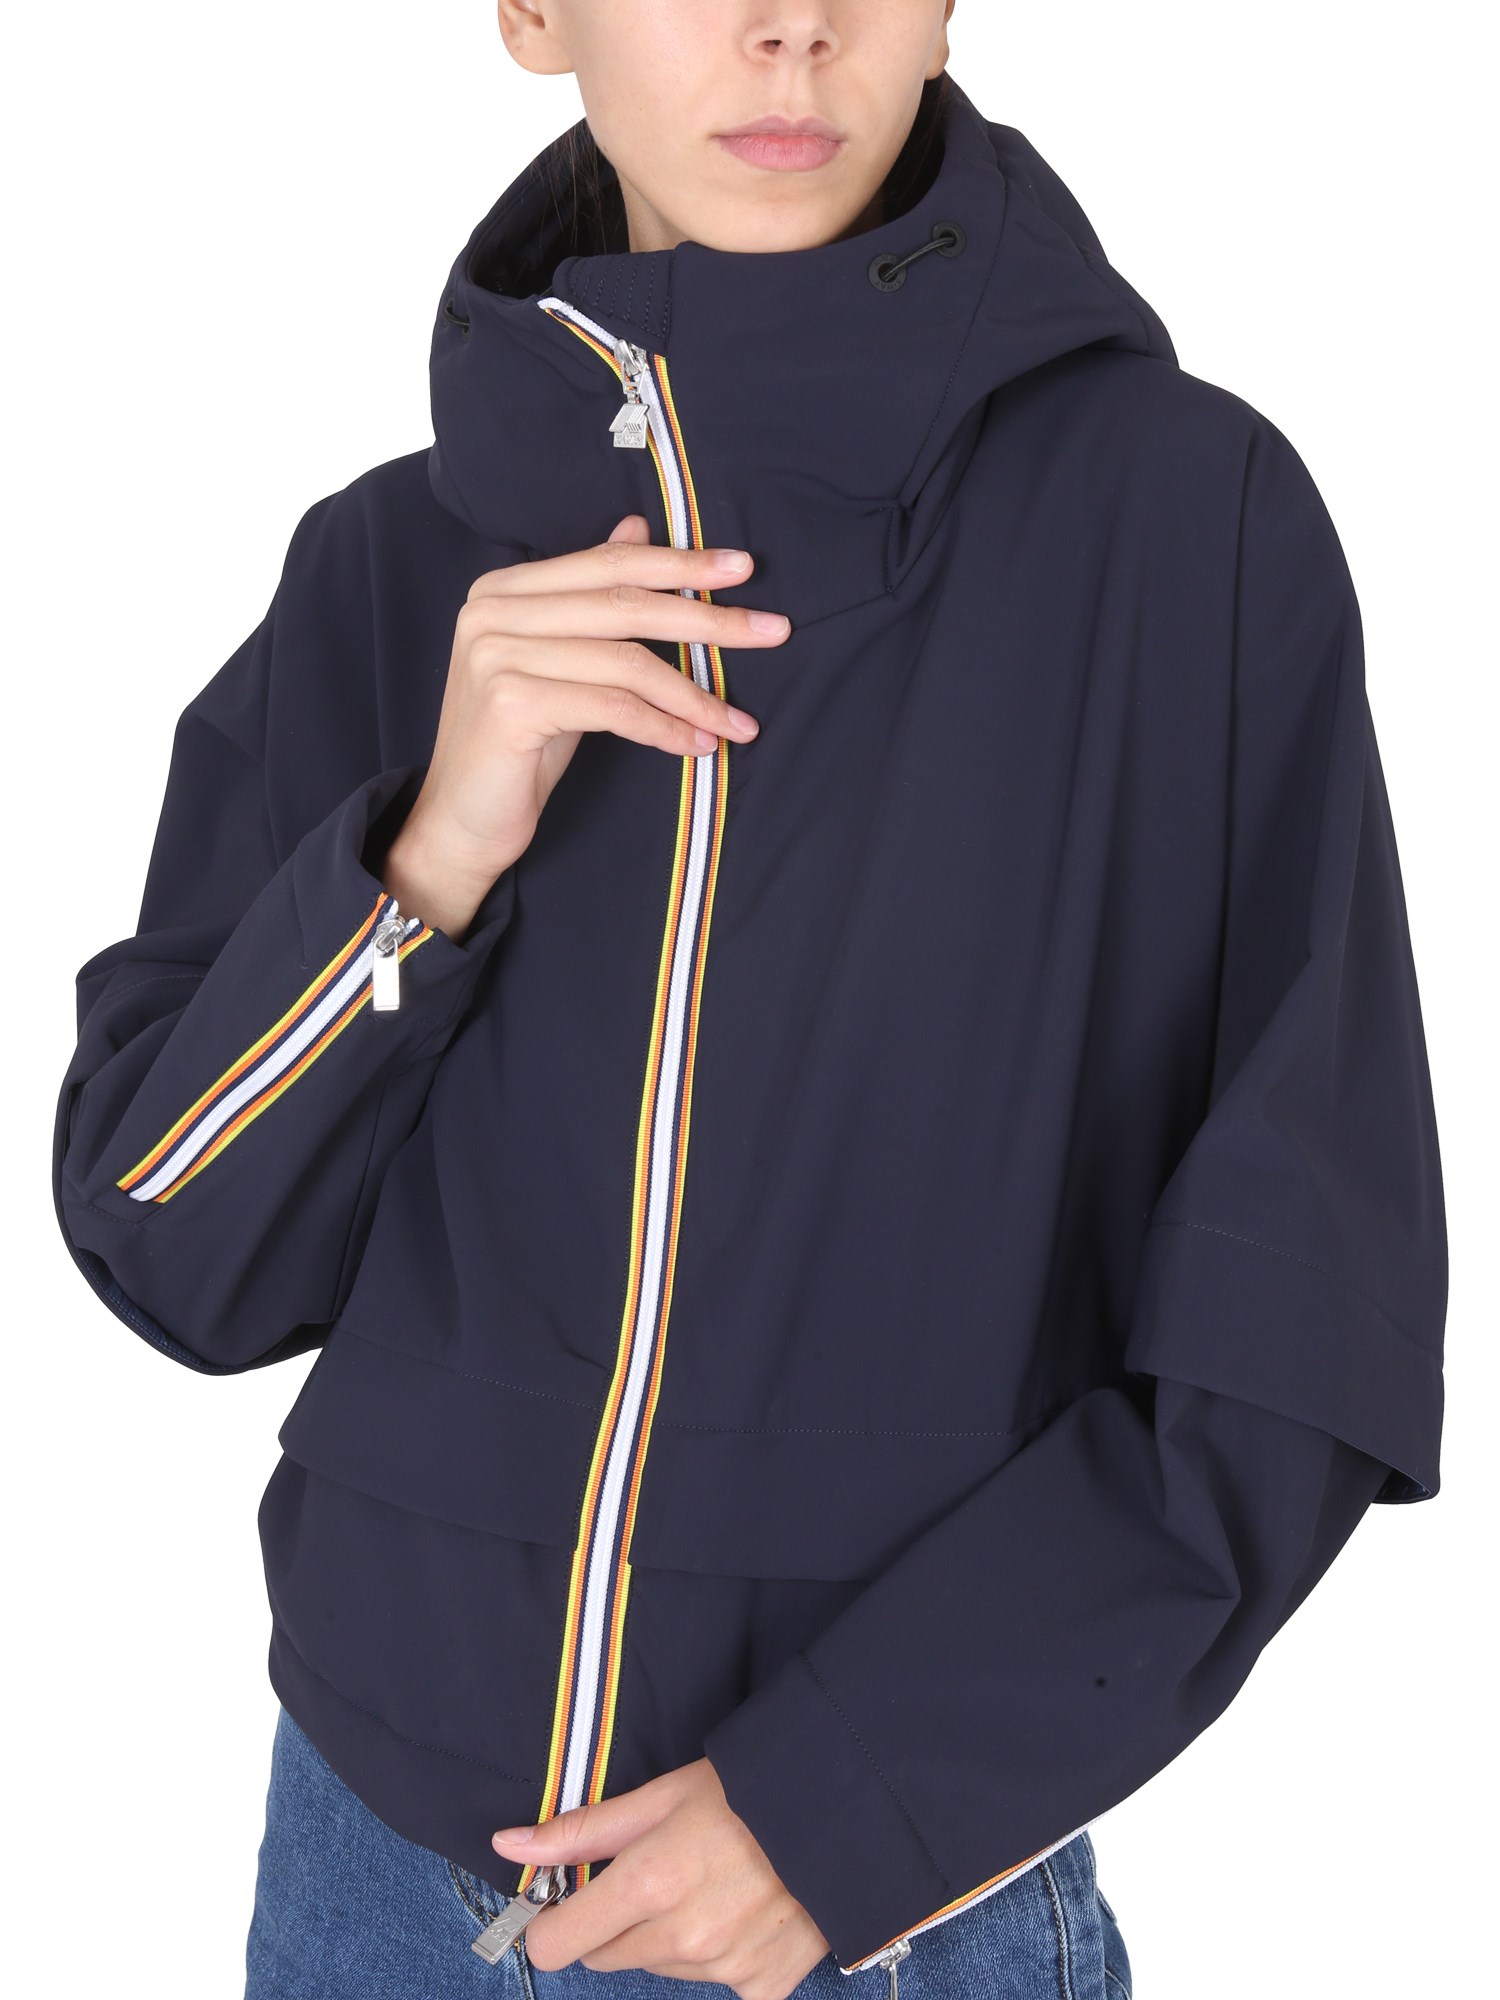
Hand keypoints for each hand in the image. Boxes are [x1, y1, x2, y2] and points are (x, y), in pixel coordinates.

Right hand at [379, 514, 790, 941]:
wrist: (461, 823)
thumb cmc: (518, 746)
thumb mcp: (559, 663)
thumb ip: (590, 599)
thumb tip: (637, 528)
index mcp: (503, 589)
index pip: (608, 565)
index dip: (679, 563)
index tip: (744, 569)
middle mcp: (492, 611)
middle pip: (624, 605)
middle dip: (709, 619)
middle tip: (773, 630)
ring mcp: (496, 655)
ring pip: (626, 661)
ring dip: (696, 694)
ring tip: (739, 721)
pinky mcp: (510, 703)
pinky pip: (614, 707)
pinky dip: (665, 728)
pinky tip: (698, 744)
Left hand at [490, 1756, 831, 1999]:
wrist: (842, 1811)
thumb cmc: (748, 1792)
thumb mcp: (659, 1797)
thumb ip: (581, 1831)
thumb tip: (509, 1845)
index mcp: (648, 1885)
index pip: (559, 1944)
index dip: (553, 1924)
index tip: (563, 1907)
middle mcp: (681, 1937)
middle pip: (607, 1956)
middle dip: (615, 1922)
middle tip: (656, 1874)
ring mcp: (724, 1968)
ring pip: (660, 1967)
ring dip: (667, 1937)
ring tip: (709, 1883)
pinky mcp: (762, 1988)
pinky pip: (714, 1984)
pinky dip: (719, 1956)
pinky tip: (742, 1912)